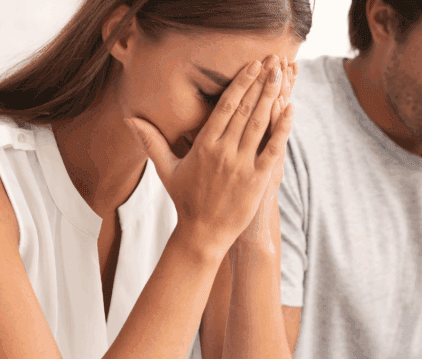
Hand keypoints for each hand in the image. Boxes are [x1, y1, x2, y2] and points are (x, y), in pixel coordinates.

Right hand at [126, 56, 293, 255]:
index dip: (240, 83)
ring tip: (281, 75)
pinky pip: (273, 149)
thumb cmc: (185, 200)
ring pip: (259, 124)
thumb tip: (130, 119)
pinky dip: (283, 128)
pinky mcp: (258, 180)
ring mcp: (242, 166)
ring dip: (271, 97)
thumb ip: (151, 141)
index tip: (252, 66)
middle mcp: (223, 152)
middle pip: (244, 109)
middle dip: (259, 83)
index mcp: (204, 145)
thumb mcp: (166, 169)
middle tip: (272, 61)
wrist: (203, 234)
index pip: (225, 106)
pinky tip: (291, 109)